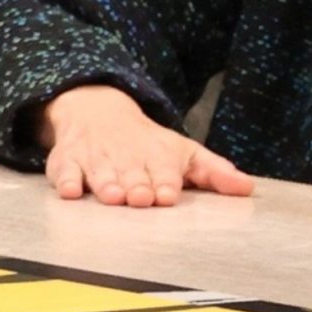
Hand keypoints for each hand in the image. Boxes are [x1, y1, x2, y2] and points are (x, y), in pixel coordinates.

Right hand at [33, 85, 253, 207]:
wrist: (99, 113)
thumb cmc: (149, 144)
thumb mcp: (185, 152)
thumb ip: (215, 172)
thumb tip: (247, 189)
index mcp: (159, 155)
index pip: (165, 169)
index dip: (166, 182)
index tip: (169, 194)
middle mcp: (127, 157)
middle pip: (133, 174)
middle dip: (137, 186)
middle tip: (141, 198)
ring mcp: (96, 159)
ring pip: (101, 173)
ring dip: (107, 185)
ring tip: (113, 197)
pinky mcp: (67, 161)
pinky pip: (64, 170)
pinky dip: (66, 180)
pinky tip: (70, 191)